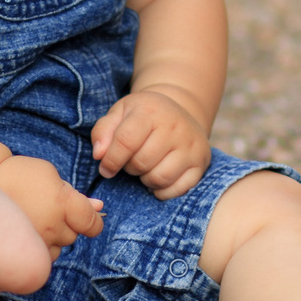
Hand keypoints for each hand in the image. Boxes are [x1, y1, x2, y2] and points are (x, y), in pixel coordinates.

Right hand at [0, 151, 104, 249]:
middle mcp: (53, 228)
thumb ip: (73, 191)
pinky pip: (43, 257)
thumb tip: (99, 206)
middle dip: (66, 223)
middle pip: (75, 234)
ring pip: (60, 248)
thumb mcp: (47, 173)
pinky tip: (26, 232)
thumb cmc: (15, 176)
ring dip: (54, 237)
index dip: (93, 219)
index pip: (93, 222)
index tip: (85, 216)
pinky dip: (40, 247)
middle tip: (46, 207)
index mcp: (63, 204)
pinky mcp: (24, 257)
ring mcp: (38, 245)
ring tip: (33, 218)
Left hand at [90, 90, 210, 199]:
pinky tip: (158, 178)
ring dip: (145, 180)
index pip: (126, 141)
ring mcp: (191, 145)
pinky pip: (178, 189)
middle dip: (130, 168)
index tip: (106, 168)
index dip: (111, 160)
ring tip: (145, 169)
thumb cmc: (143, 115)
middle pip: (142, 162)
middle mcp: (174, 126)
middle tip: (131, 162)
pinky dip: (163, 190)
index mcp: (150, 111)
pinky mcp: (201, 162)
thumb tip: (100, 155)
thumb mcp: (119, 113)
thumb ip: (103, 131)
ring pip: (160, 178)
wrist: (180, 109)